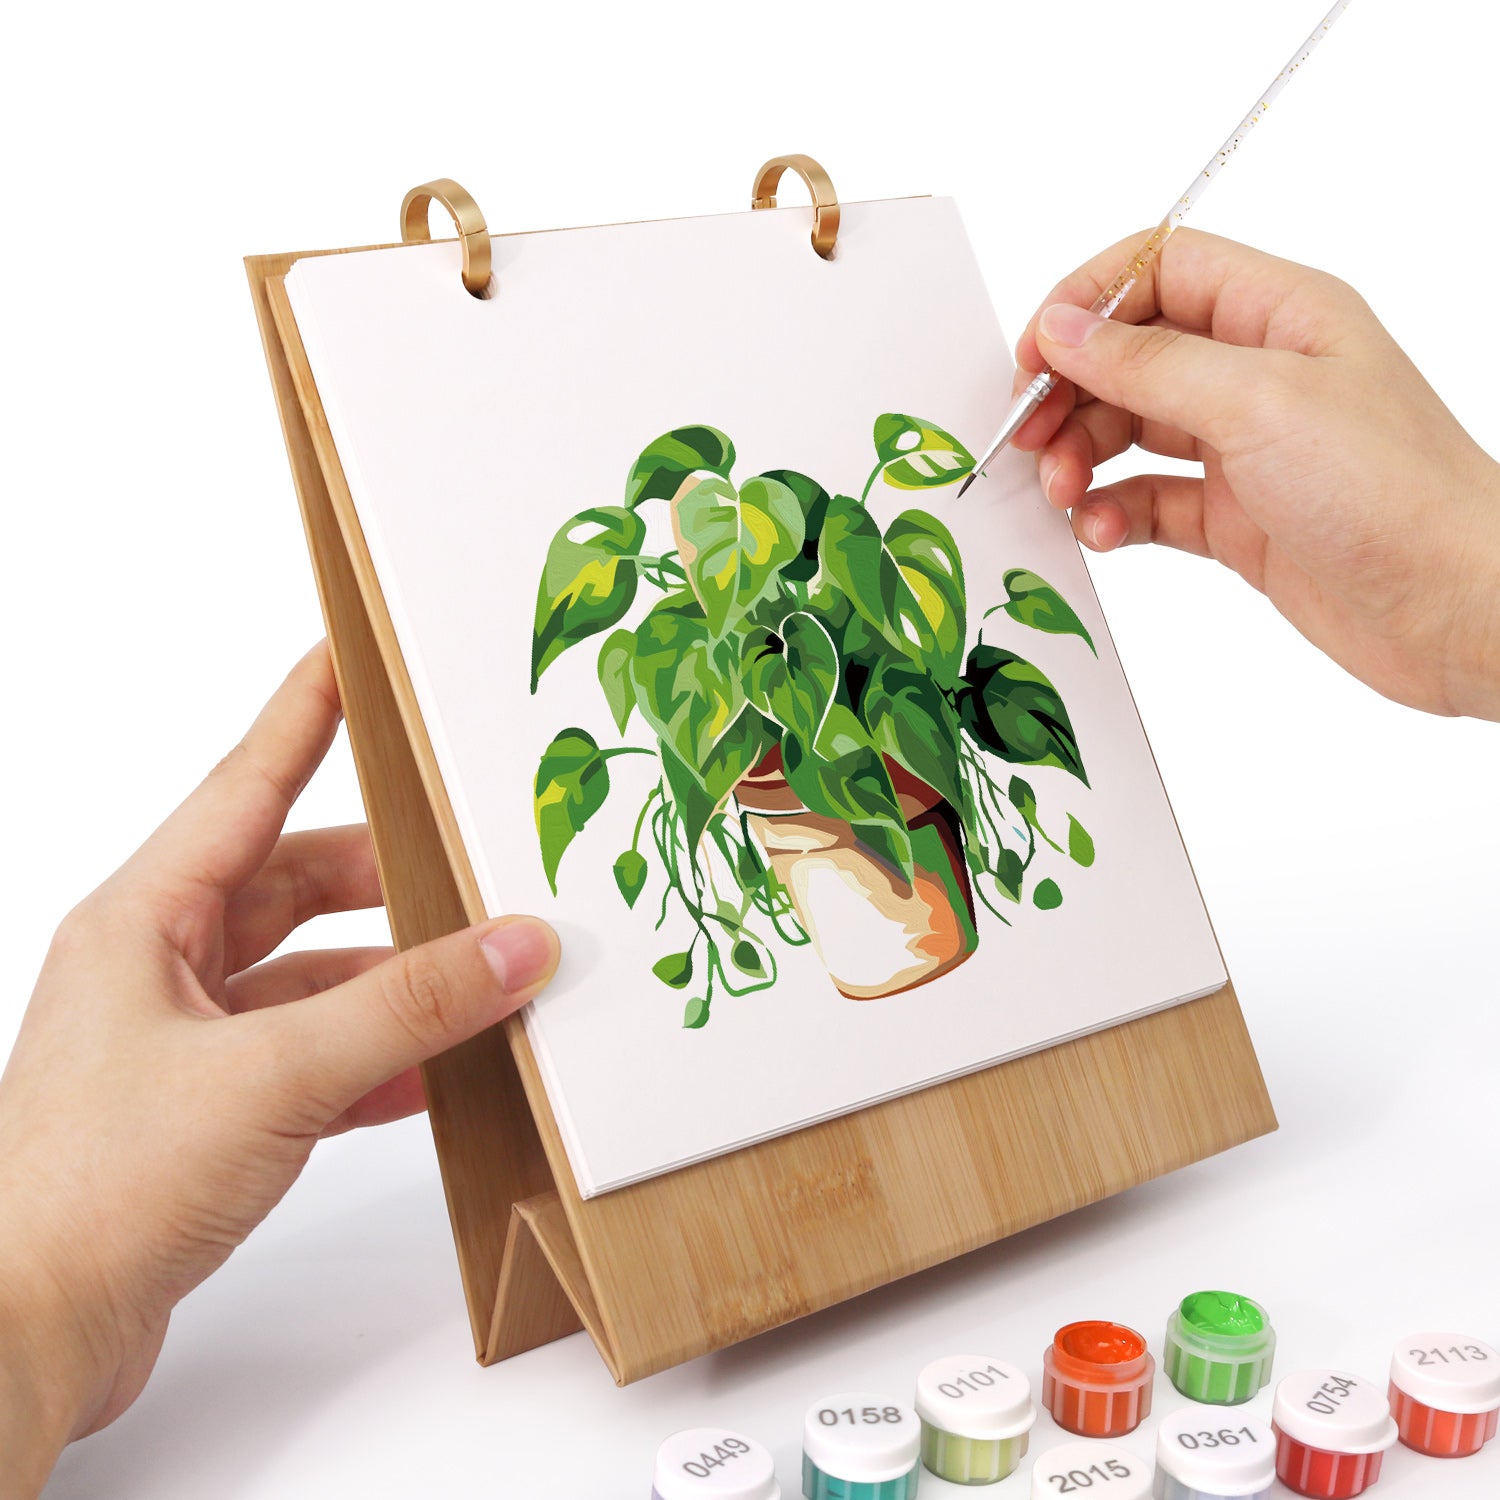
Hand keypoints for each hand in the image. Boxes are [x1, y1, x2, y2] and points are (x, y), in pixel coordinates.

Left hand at [0, 645, 559, 1496]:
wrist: (26, 1334)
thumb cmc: (93, 1186)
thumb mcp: (275, 1074)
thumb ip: (406, 1006)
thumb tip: (512, 946)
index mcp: (145, 921)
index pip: (245, 786)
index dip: (302, 716)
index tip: (349, 659)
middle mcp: (159, 969)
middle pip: (295, 886)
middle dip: (388, 878)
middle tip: (469, 860)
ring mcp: (182, 1045)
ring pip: (312, 978)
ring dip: (392, 981)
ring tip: (478, 976)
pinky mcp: (207, 1115)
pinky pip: (312, 1058)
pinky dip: (376, 1059)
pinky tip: (434, 1075)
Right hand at [1009, 228, 1499, 719]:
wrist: (1457, 606)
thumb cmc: (1392, 492)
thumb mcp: (1258, 403)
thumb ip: (1147, 363)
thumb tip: (1063, 328)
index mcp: (1279, 313)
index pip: (1159, 269)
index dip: (1088, 302)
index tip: (1035, 356)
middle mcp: (1259, 372)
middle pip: (1131, 355)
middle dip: (1073, 394)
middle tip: (1031, 439)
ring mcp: (1247, 448)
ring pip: (1131, 431)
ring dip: (1082, 457)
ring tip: (1064, 492)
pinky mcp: (1238, 519)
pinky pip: (1150, 501)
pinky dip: (1113, 513)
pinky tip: (1101, 531)